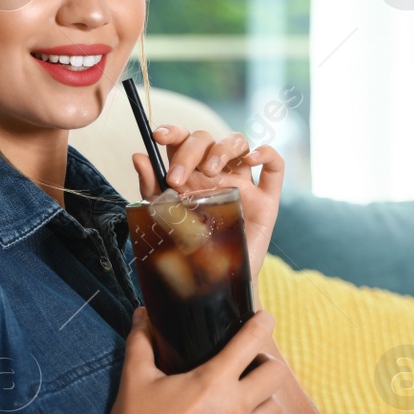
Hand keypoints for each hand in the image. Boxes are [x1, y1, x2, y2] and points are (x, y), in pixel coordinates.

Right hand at [102, 307, 291, 413]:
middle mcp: (234, 408)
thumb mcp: (135, 376)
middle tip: (249, 364)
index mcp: (213, 380)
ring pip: (273, 410)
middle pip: (276, 375)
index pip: (252, 341)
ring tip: (243, 397)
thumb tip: (141, 314)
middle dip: (266, 364)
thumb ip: (142, 340)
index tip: (264, 319)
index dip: (263, 323)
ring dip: (263, 399)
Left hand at [131, 126, 284, 278]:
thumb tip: (138, 157)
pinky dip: (267, 153)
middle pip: (208, 139)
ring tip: (210, 171)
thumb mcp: (165, 216)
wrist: (214, 282)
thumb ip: (152, 187)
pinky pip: (275, 167)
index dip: (173, 131)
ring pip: (239, 142)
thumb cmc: (189, 248)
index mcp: (191, 172)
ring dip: (222, 149)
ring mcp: (244, 183)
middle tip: (177, 178)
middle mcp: (217, 172)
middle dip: (190, 152)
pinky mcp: (266, 200)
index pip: (184, 139)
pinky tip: (252, 159)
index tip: (158, 137)